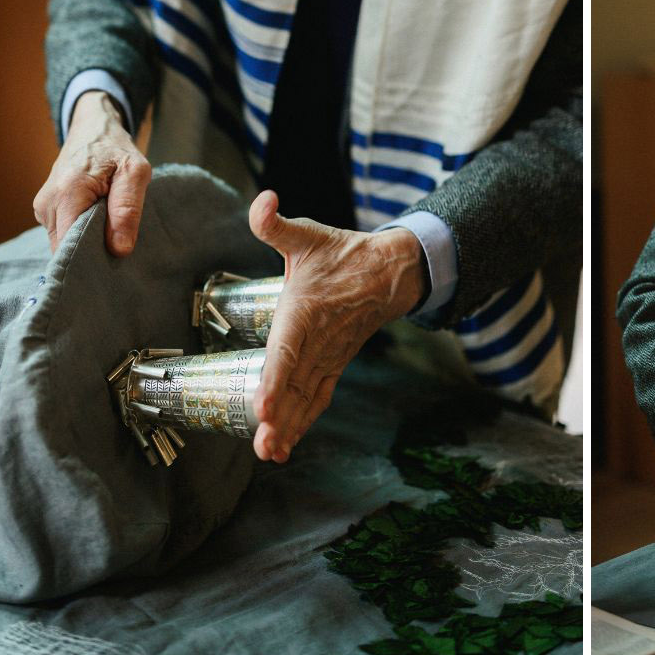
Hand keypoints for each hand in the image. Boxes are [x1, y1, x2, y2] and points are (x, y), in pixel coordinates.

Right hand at [33, 92, 150, 254]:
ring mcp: (43, 208)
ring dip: (87, 246)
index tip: (114, 266)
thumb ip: (127, 208)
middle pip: (65, 249)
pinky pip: (63, 234)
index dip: (92, 260)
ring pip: (63, 244)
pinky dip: (81, 236)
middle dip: (91, 256)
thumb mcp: (135, 171)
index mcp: (68, 192)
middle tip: (119, 253)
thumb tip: (119, 249)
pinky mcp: (46, 211)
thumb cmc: (115, 149)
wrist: (92, 129)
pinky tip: (98, 227)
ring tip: (110, 234)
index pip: (71, 246)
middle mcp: (47, 203)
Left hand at [248, 189, 426, 462]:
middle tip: (264, 446)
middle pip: (297, 385)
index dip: (275, 380)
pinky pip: (318, 398)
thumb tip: (264, 201)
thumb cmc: (342, 254)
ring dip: (290, 426)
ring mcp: (328, 357)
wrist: (391, 272)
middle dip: (281, 417)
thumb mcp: (307, 234)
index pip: (288, 351)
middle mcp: (317, 341)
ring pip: (308, 397)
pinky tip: (286, 444)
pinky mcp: (333, 365)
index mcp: (305, 311)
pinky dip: (304, 421)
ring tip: (270, 453)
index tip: (263, 406)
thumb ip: (275, 223)